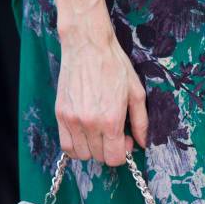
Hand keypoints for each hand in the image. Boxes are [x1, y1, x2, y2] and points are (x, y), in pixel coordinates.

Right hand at [55, 24, 147, 166]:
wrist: (87, 45)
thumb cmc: (114, 65)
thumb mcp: (136, 93)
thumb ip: (141, 122)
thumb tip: (144, 143)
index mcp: (111, 120)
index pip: (114, 158)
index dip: (123, 153)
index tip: (126, 140)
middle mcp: (90, 124)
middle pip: (99, 157)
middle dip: (109, 149)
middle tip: (113, 133)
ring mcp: (72, 120)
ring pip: (81, 154)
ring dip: (92, 149)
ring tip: (98, 134)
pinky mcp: (60, 115)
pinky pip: (65, 146)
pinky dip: (75, 146)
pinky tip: (84, 135)